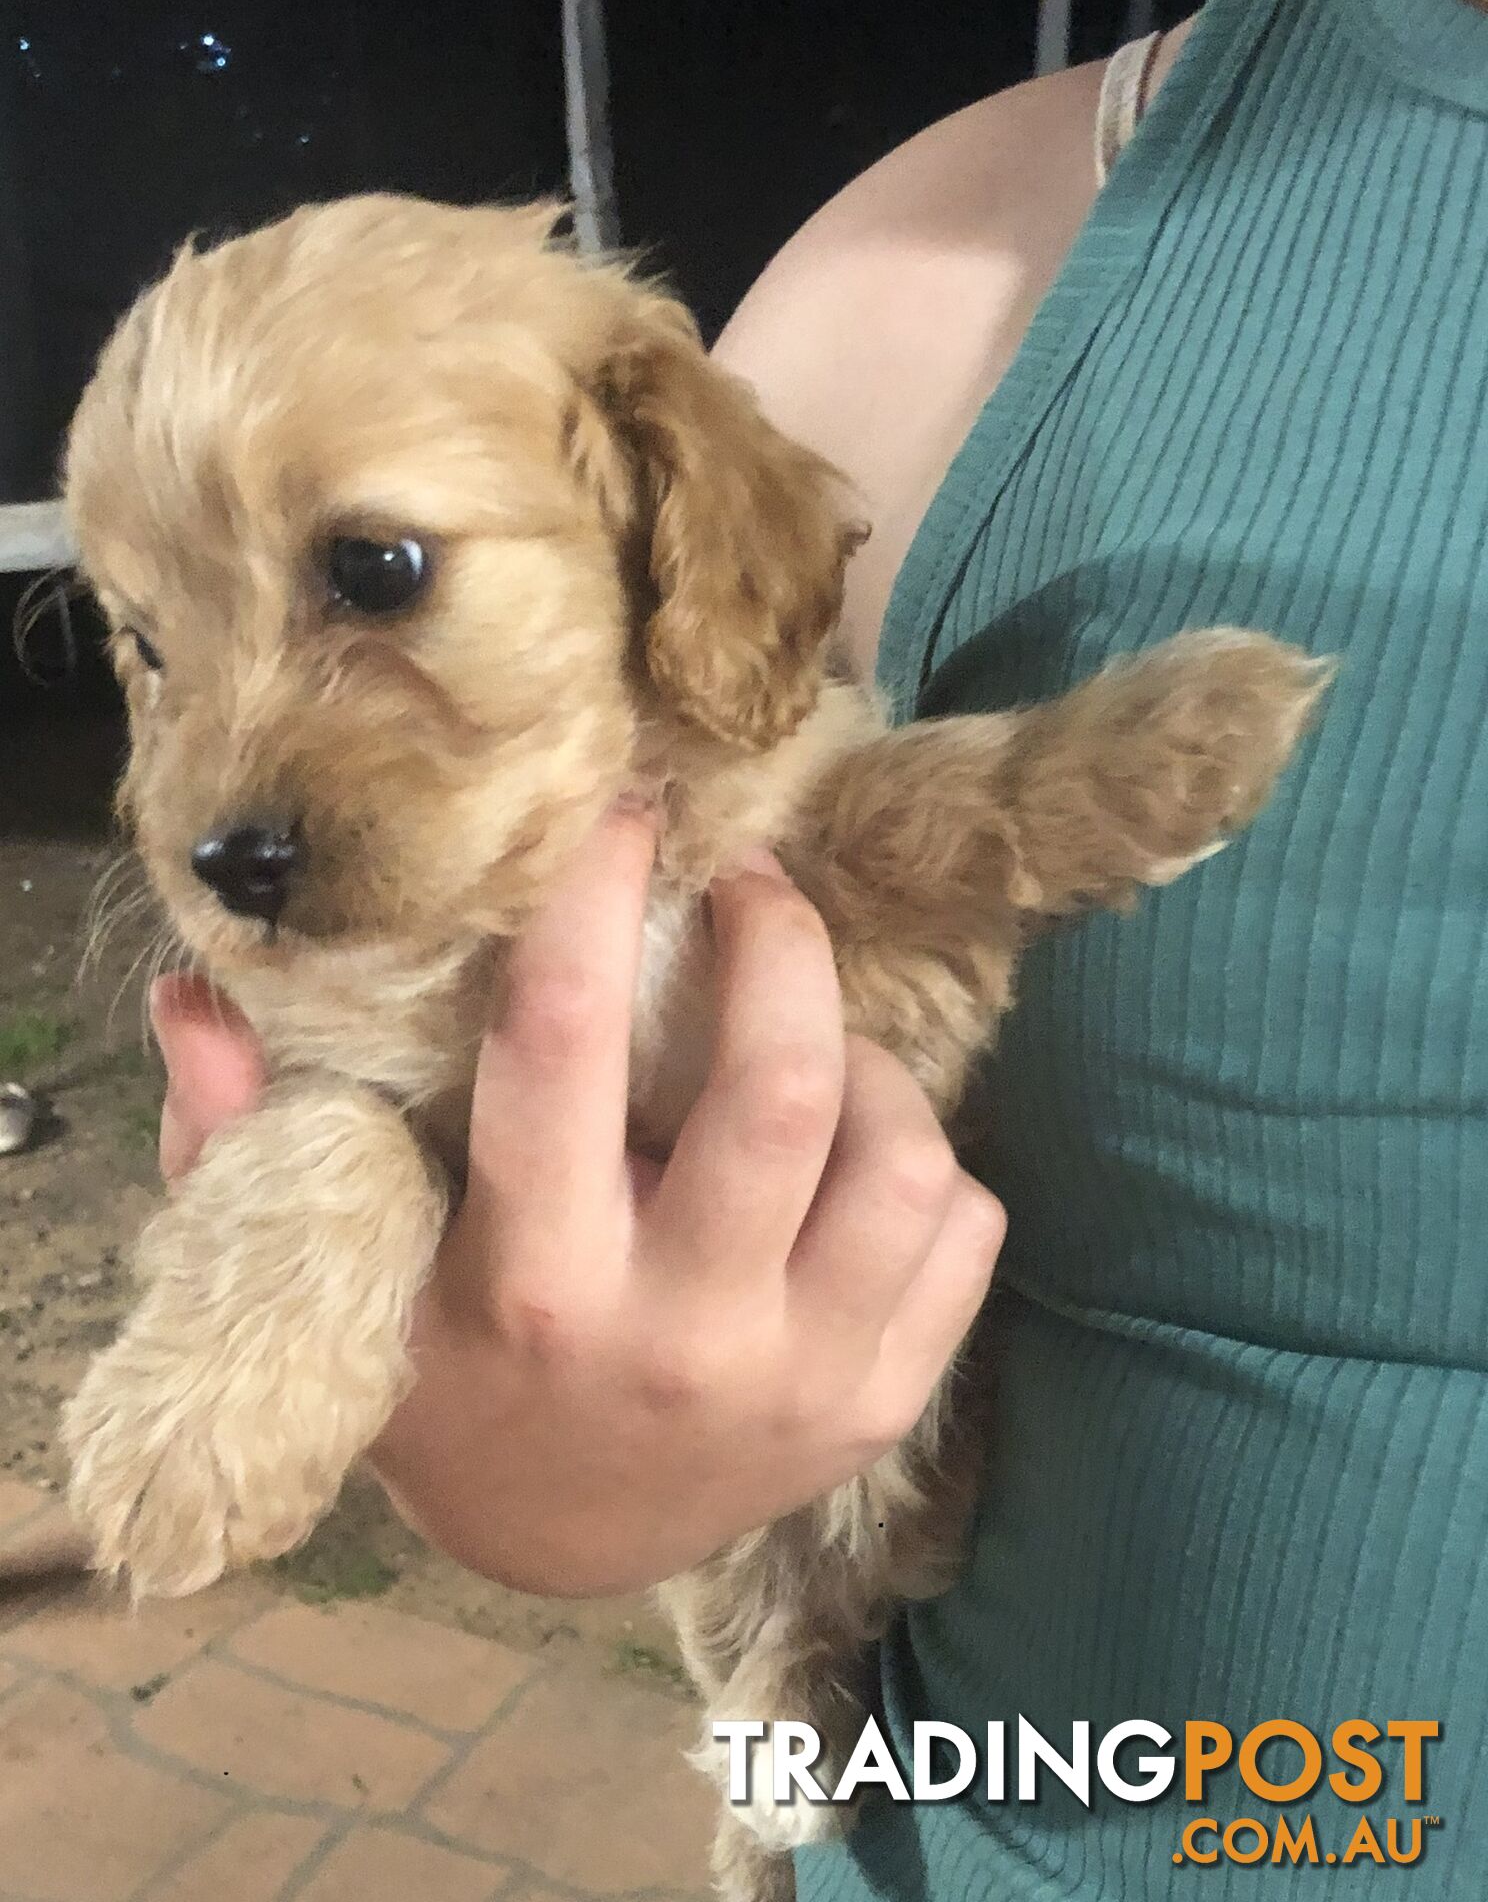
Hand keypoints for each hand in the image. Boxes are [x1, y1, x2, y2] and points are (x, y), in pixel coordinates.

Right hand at [150, 812, 1004, 1595]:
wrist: (562, 1549)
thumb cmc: (443, 1379)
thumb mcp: (341, 1273)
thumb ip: (249, 1138)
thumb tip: (193, 994)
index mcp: (535, 1281)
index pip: (562, 1043)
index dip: (593, 895)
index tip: (623, 809)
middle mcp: (681, 1332)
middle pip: (782, 1089)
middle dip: (779, 942)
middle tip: (753, 885)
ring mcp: (801, 1379)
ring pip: (902, 1155)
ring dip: (869, 1061)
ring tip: (810, 1041)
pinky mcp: (881, 1405)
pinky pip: (964, 1231)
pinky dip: (927, 1161)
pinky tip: (852, 1153)